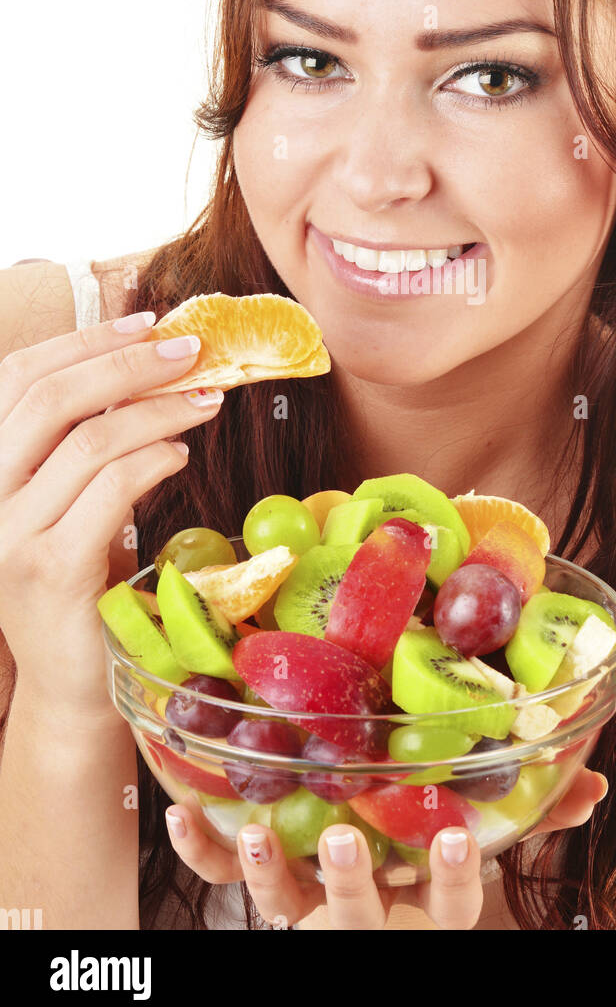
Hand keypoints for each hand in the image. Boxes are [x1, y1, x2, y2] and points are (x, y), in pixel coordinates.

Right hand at [0, 310, 224, 717]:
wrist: (73, 685)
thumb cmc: (80, 584)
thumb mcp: (68, 500)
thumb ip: (83, 442)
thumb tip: (144, 364)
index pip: (17, 378)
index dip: (82, 342)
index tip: (145, 322)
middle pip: (50, 398)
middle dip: (127, 364)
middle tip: (191, 351)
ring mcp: (6, 534)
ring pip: (87, 440)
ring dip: (158, 410)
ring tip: (205, 400)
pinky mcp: (49, 569)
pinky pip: (110, 489)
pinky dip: (155, 459)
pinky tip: (182, 454)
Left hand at [165, 766, 608, 929]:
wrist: (356, 925)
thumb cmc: (422, 872)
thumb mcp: (472, 853)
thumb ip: (535, 818)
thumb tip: (596, 785)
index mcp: (419, 909)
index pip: (447, 909)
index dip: (448, 879)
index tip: (453, 840)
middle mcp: (364, 919)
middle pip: (358, 914)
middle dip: (351, 882)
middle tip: (345, 839)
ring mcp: (309, 913)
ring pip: (285, 905)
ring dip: (266, 872)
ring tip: (257, 831)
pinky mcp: (266, 894)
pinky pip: (223, 880)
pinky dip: (202, 848)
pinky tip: (179, 813)